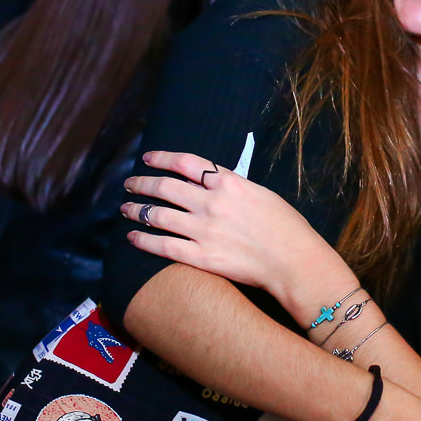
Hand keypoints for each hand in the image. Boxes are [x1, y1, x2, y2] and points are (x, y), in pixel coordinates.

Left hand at [122, 150, 345, 319]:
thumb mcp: (261, 193)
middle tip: (129, 184)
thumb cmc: (286, 227)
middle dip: (142, 183)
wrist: (294, 262)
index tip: (148, 158)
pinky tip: (132, 237)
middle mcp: (212, 203)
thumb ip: (232, 186)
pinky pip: (163, 246)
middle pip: (165, 187)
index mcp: (228, 183)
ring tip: (125, 209)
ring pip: (158, 215)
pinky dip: (143, 240)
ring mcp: (204, 230)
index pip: (186, 162)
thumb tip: (210, 183)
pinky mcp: (201, 257)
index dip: (162, 158)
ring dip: (137, 210)